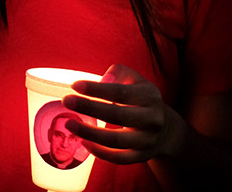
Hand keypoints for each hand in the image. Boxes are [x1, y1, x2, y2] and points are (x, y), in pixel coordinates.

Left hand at [62, 64, 177, 164]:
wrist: (165, 128)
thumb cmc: (141, 98)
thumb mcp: (135, 80)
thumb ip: (118, 73)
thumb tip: (102, 81)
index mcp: (150, 96)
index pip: (121, 92)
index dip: (97, 89)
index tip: (75, 85)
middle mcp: (152, 120)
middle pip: (118, 116)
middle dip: (89, 108)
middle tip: (66, 100)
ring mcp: (147, 141)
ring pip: (116, 141)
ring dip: (90, 133)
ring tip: (69, 124)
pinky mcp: (141, 157)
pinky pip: (118, 158)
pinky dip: (99, 152)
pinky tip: (83, 141)